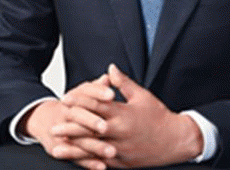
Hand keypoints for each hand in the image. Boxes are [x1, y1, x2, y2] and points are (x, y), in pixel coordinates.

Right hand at [20, 75, 116, 169]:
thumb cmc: (73, 105)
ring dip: (94, 146)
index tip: (112, 95)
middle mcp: (66, 112)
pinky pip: (75, 157)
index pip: (85, 92)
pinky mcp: (61, 149)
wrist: (46, 120)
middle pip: (78, 116)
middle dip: (92, 121)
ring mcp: (62, 132)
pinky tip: (102, 166)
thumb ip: (97, 87)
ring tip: (111, 151)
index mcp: (73, 97)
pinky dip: (89, 163)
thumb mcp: (83, 93)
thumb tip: (109, 76)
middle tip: (106, 127)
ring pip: (78, 139)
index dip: (98, 92)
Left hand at [61, 64, 203, 167]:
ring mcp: (119, 149)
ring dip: (73, 146)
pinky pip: (100, 162)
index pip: (96, 105)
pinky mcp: (121, 162)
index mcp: (122, 113)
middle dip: (70, 126)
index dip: (79, 101)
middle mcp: (118, 132)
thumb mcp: (142, 95)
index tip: (65, 98)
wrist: (174, 140)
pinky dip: (86, 160)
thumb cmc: (158, 116)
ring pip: (92, 148)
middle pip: (89, 128)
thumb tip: (110, 68)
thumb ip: (123, 83)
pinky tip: (76, 160)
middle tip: (55, 124)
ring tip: (57, 145)